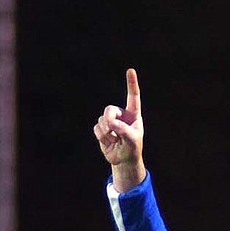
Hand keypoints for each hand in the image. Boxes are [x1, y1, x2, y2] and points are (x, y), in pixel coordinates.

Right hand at [94, 67, 145, 190]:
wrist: (123, 159)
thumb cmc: (132, 148)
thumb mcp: (132, 140)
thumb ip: (123, 130)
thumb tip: (111, 123)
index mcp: (133, 114)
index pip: (133, 97)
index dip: (131, 84)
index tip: (131, 70)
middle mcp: (121, 115)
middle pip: (109, 110)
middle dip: (109, 121)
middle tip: (113, 131)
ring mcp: (110, 120)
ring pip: (102, 120)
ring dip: (107, 134)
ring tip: (115, 141)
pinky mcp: (102, 128)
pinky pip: (97, 129)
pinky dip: (102, 138)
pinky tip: (109, 142)